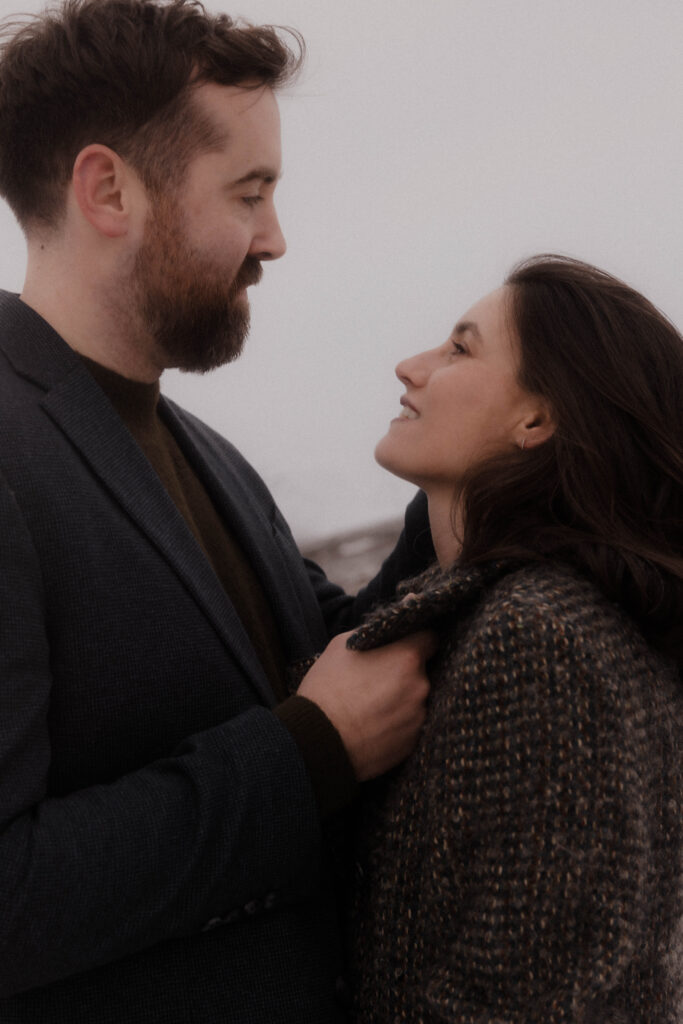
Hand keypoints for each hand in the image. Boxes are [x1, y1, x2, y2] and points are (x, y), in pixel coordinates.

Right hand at [297, 630, 435, 780]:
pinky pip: (407, 725)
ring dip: (399, 700)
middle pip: (420, 672)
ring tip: (370, 706)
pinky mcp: (411, 742)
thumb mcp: (341, 646)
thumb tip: (383, 637)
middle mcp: (420, 686)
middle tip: (376, 679)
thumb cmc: (326, 688)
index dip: (416, 640)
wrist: (317, 740)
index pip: (429, 639)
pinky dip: (394, 723)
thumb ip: (372, 636)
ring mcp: (418, 717)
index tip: (404, 645)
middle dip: (403, 673)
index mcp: (407, 658)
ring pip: (413, 700)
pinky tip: (372, 724)